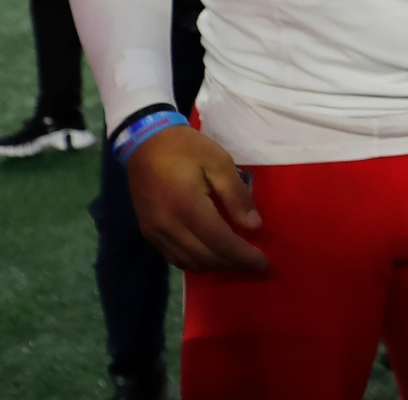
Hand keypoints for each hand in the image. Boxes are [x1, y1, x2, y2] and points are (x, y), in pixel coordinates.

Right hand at [126, 125, 267, 271]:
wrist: (144, 142)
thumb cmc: (185, 148)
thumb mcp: (218, 162)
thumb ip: (236, 195)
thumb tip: (253, 225)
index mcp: (188, 207)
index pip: (220, 242)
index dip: (243, 256)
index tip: (263, 263)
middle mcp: (169, 226)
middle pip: (206, 257)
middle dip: (232, 264)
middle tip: (253, 263)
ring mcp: (156, 232)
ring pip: (189, 262)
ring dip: (215, 265)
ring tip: (235, 260)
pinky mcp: (148, 232)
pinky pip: (174, 257)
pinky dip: (195, 261)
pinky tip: (210, 255)